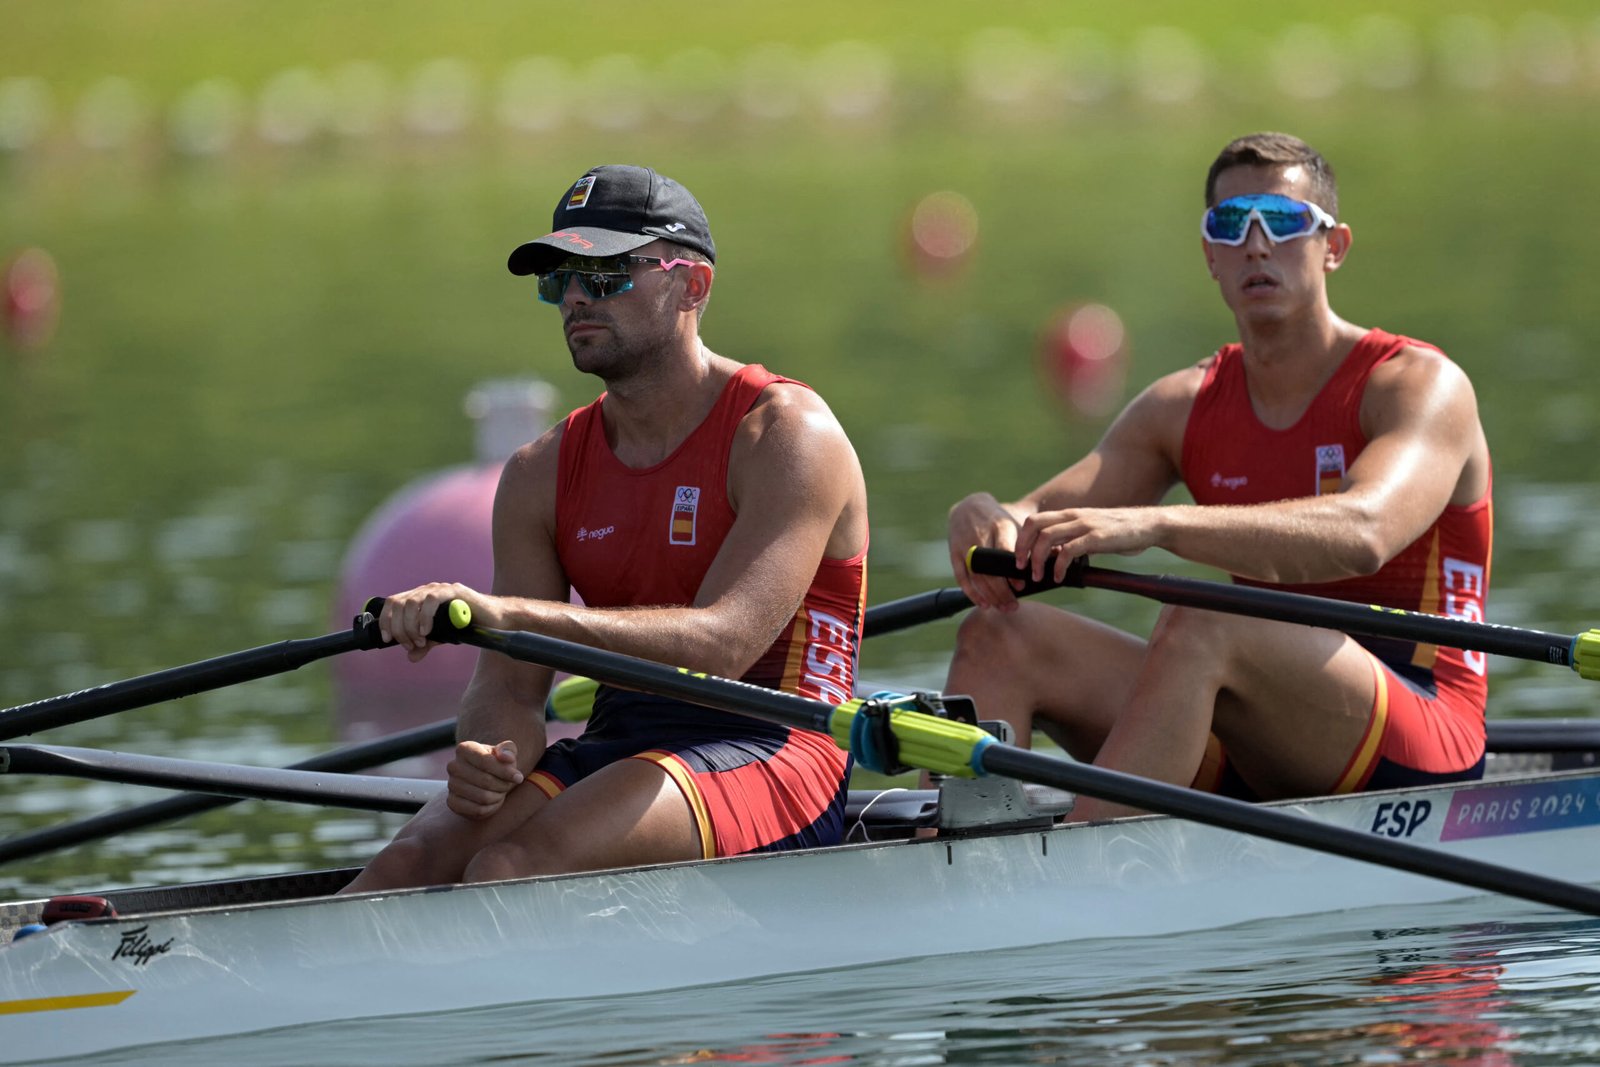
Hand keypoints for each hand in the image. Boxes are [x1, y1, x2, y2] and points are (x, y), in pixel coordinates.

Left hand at [378, 582, 498, 661]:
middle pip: (399, 604)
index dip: (385, 621)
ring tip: (421, 640)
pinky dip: (425, 617)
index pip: (392, 604)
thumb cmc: (466, 625)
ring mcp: (440, 589)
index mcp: (419, 598)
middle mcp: (426, 591)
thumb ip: (424, 645)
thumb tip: (411, 657)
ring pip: (412, 602)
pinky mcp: (454, 591)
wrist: (493, 620)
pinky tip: (428, 631)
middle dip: (399, 627)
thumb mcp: (440, 637)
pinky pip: (432, 600)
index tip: (387, 639)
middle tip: (409, 645)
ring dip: (411, 625)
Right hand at [445, 740, 524, 819]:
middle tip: (509, 785)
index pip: (486, 761)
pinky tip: (493, 801)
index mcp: (465, 749)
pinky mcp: (452, 802)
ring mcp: (451, 785)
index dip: (505, 772)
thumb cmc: (498, 763)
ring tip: (501, 792)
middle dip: (503, 785)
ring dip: (498, 796)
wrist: (485, 778)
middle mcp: (454, 766)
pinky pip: (477, 810)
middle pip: (486, 781)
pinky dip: (490, 808)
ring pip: (483, 797)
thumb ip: (508, 750)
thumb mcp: (506, 752)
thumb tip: (506, 757)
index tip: (519, 777)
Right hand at [947, 493, 1024, 610]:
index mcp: (999, 526)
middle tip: (1014, 606)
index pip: (1005, 552)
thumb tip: (1056, 553)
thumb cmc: (998, 519)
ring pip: (976, 576)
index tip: (1022, 586)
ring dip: (989, 595)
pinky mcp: (954, 552)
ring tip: (1003, 608)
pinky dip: (972, 593)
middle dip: (1002, 591)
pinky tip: (984, 604)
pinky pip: (962, 577)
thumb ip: (1031, 540)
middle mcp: (980, 535)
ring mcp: (965, 545)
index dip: (1012, 572)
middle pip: (990, 569)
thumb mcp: (1015, 522)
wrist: (969, 505)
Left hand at [1015, 506, 1158, 581]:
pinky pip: (1069, 551)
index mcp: (1070, 515)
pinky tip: (1060, 578)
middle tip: (1020, 567)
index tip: (1018, 558)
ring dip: (1037, 559)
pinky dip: (1059, 566)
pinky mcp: (1097, 538)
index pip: (1035, 521)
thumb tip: (1056, 558)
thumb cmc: (1121, 532)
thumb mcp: (1091, 532)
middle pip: (1034, 525)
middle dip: (1022, 547)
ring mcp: (1085, 525)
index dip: (1021, 539)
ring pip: (1047, 538)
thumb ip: (1073, 540)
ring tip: (1037, 576)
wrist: (1150, 525)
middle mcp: (1074, 516)